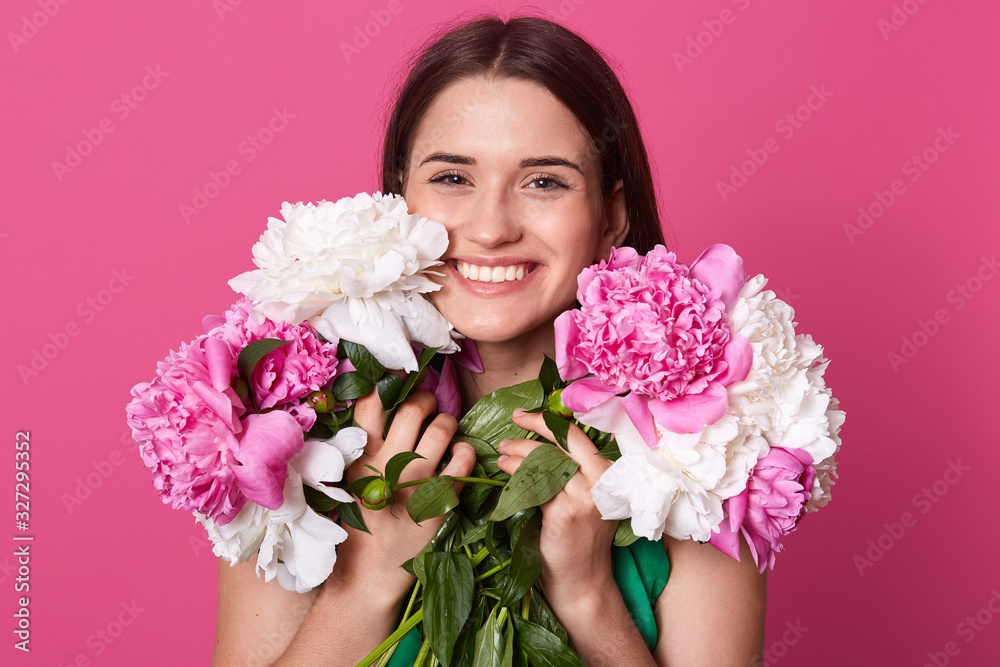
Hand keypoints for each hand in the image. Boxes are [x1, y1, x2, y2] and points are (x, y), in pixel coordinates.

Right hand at [331, 389, 475, 606]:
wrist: (368, 577)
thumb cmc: (358, 525)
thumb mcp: (348, 483)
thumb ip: (361, 448)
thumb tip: (377, 402)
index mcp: (359, 457)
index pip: (369, 403)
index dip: (385, 382)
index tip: (397, 378)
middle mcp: (387, 464)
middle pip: (412, 408)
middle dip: (425, 399)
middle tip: (427, 406)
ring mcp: (416, 482)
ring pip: (442, 428)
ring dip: (448, 421)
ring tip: (445, 428)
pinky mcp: (440, 502)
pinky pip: (462, 461)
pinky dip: (465, 451)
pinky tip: (459, 455)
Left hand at [495, 408, 617, 607]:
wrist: (583, 583)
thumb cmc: (579, 541)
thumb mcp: (584, 499)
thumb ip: (571, 472)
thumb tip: (538, 442)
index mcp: (609, 474)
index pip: (577, 435)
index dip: (549, 420)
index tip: (525, 415)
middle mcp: (602, 480)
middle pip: (565, 438)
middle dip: (535, 423)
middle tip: (513, 419)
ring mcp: (585, 495)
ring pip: (545, 458)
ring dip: (518, 450)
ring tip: (502, 452)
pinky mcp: (566, 511)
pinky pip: (534, 482)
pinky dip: (515, 472)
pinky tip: (504, 470)